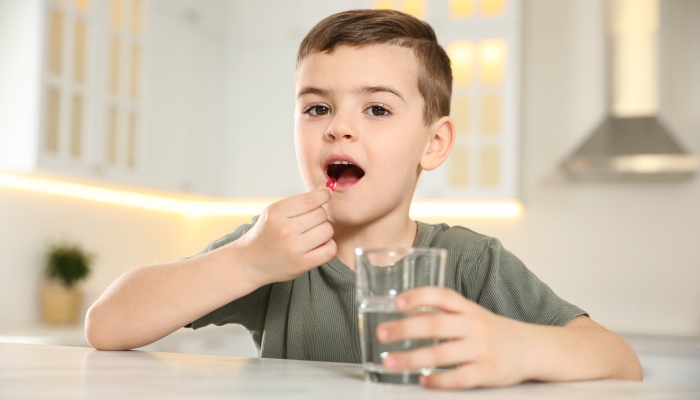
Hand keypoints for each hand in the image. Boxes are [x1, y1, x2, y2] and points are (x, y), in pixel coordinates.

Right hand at [235, 187, 335, 284]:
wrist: (249, 262)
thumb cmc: (266, 234)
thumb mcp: (273, 212)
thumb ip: (299, 202)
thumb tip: (328, 191)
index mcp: (276, 212)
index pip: (311, 199)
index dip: (323, 195)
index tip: (325, 195)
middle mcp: (285, 229)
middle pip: (321, 214)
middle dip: (319, 217)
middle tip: (308, 223)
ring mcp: (294, 248)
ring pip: (328, 230)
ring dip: (323, 232)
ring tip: (311, 236)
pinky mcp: (302, 264)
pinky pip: (330, 249)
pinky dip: (327, 246)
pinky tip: (317, 246)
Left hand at [376, 287, 535, 388]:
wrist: (533, 348)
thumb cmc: (493, 331)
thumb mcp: (472, 315)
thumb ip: (444, 313)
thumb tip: (405, 316)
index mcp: (468, 308)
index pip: (442, 295)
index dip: (419, 296)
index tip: (397, 302)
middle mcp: (474, 325)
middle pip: (435, 324)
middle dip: (404, 328)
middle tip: (382, 333)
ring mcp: (482, 349)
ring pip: (441, 354)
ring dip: (412, 358)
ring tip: (389, 361)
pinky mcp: (488, 372)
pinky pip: (459, 378)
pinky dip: (438, 380)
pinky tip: (422, 381)